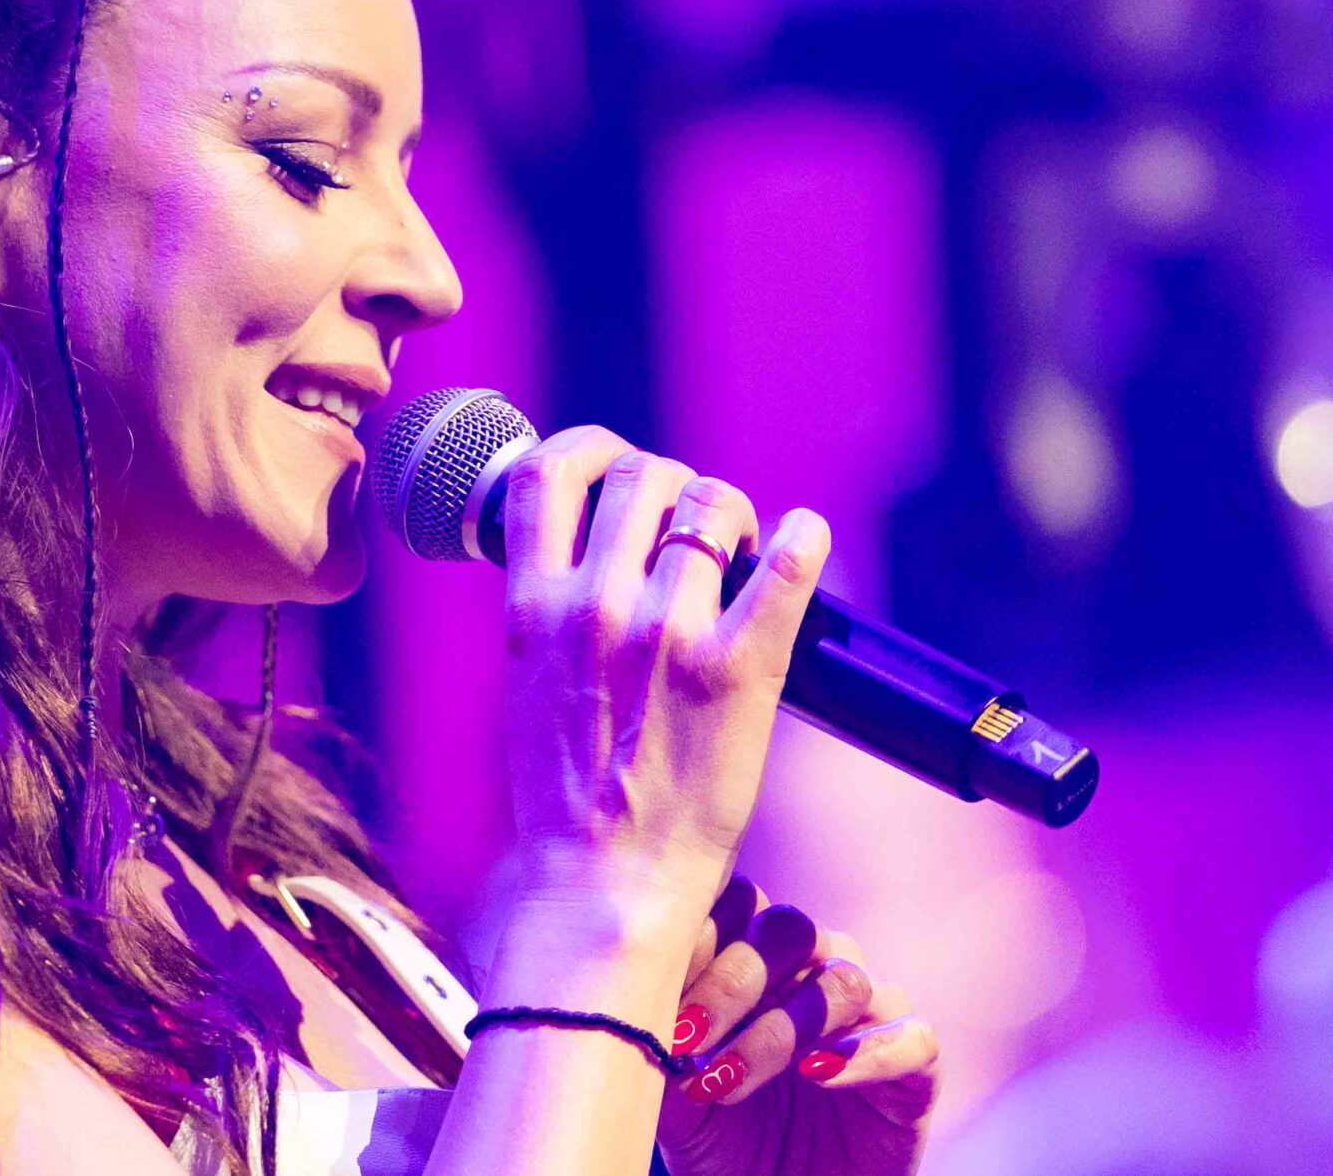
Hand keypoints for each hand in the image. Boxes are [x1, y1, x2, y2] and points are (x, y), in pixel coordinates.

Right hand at [496, 428, 830, 905]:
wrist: (602, 882)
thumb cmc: (564, 793)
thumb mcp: (526, 680)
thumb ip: (550, 610)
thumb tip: (585, 555)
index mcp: (534, 606)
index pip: (546, 472)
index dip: (587, 449)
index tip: (614, 469)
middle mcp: (596, 605)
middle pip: (641, 474)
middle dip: (673, 484)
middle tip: (693, 526)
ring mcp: (669, 634)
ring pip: (712, 503)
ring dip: (733, 513)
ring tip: (742, 552)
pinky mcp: (738, 672)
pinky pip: (785, 572)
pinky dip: (803, 543)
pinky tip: (806, 540)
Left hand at [655, 876, 939, 1175]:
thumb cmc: (726, 1144)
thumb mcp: (677, 1099)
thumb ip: (659, 1047)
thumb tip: (630, 1010)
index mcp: (757, 958)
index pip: (738, 903)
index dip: (698, 935)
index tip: (652, 987)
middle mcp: (817, 971)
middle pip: (790, 929)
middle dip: (732, 981)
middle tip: (687, 1036)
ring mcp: (871, 1013)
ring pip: (845, 979)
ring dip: (783, 1027)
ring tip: (729, 1079)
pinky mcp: (917, 1065)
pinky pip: (912, 1037)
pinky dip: (866, 1054)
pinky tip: (816, 1076)